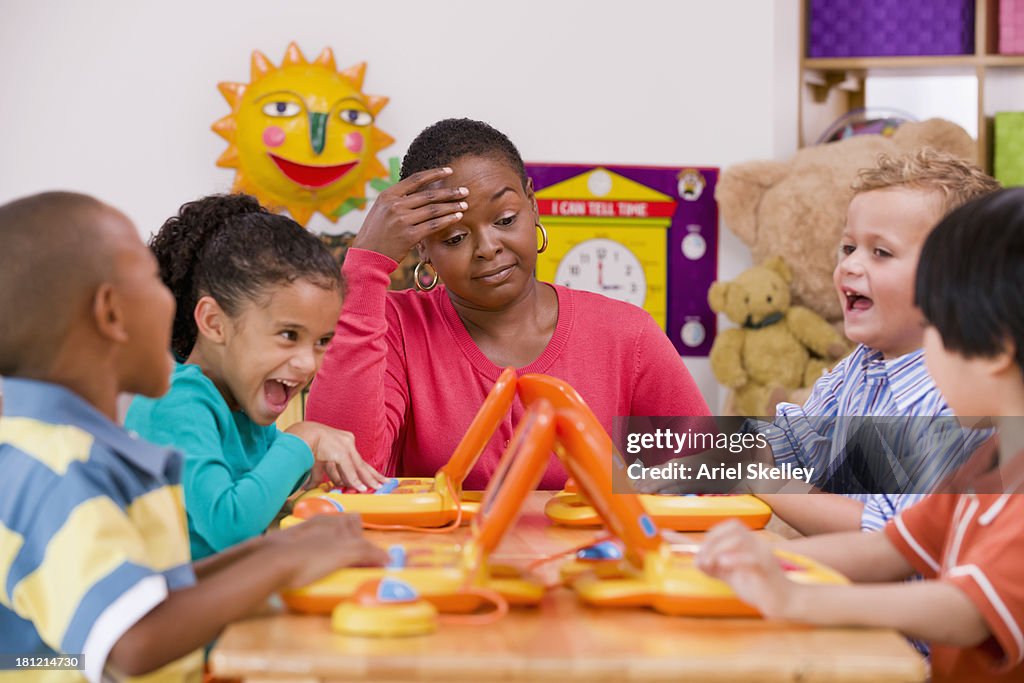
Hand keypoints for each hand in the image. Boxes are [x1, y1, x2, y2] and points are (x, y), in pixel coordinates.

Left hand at [268, 514, 388, 588]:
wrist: (270, 564)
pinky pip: (304, 550)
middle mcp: (315, 524)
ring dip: (327, 552)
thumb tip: (388, 558)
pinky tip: (309, 572)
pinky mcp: (284, 548)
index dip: (361, 535)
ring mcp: (298, 535)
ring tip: (329, 569)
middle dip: (345, 543)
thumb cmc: (312, 556)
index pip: (354, 520)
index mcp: (331, 521)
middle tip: (350, 562)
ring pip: (320, 540)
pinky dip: (310, 559)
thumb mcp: (346, 552)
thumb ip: (368, 552)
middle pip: (338, 529)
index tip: (364, 553)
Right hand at [286, 421, 389, 490]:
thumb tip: (330, 484)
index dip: (366, 470)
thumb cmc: (307, 444)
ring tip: (376, 488)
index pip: (357, 459)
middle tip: (384, 483)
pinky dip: (355, 481)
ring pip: (359, 468)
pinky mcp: (341, 453)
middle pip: (362, 463)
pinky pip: (350, 471)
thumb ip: (329, 470)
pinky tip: (362, 488)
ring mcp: (345, 447)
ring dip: (367, 480)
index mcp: (344, 440)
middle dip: (373, 475)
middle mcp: (347, 442)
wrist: (300, 434)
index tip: (375, 477)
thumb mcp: (321, 458)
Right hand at [352, 167, 468, 262]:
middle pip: (428, 195)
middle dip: (449, 192)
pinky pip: (433, 225)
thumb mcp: (380, 211)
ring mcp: (402, 220)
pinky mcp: (409, 236)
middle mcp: (395, 205)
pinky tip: (457, 217)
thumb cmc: (376, 235)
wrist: (366, 257)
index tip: (449, 171)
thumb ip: (397, 200)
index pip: (415, 179)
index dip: (434, 174)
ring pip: (433, 210)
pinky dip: (447, 220)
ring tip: (464, 205)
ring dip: (452, 206)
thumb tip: (417, 192)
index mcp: (387, 196)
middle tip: (465, 191)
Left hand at [695, 519, 793, 617]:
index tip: (702, 552)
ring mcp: (764, 556)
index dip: (713, 535)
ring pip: (740, 540)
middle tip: (703, 561)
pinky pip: (751, 559)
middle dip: (712, 542)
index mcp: (752, 544)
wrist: (784, 603)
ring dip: (718, 550)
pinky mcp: (766, 571)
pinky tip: (722, 565)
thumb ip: (716, 567)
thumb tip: (697, 561)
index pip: (731, 525)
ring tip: (710, 565)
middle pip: (734, 528)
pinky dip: (734, 559)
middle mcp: (759, 545)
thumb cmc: (760, 588)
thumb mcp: (733, 575)